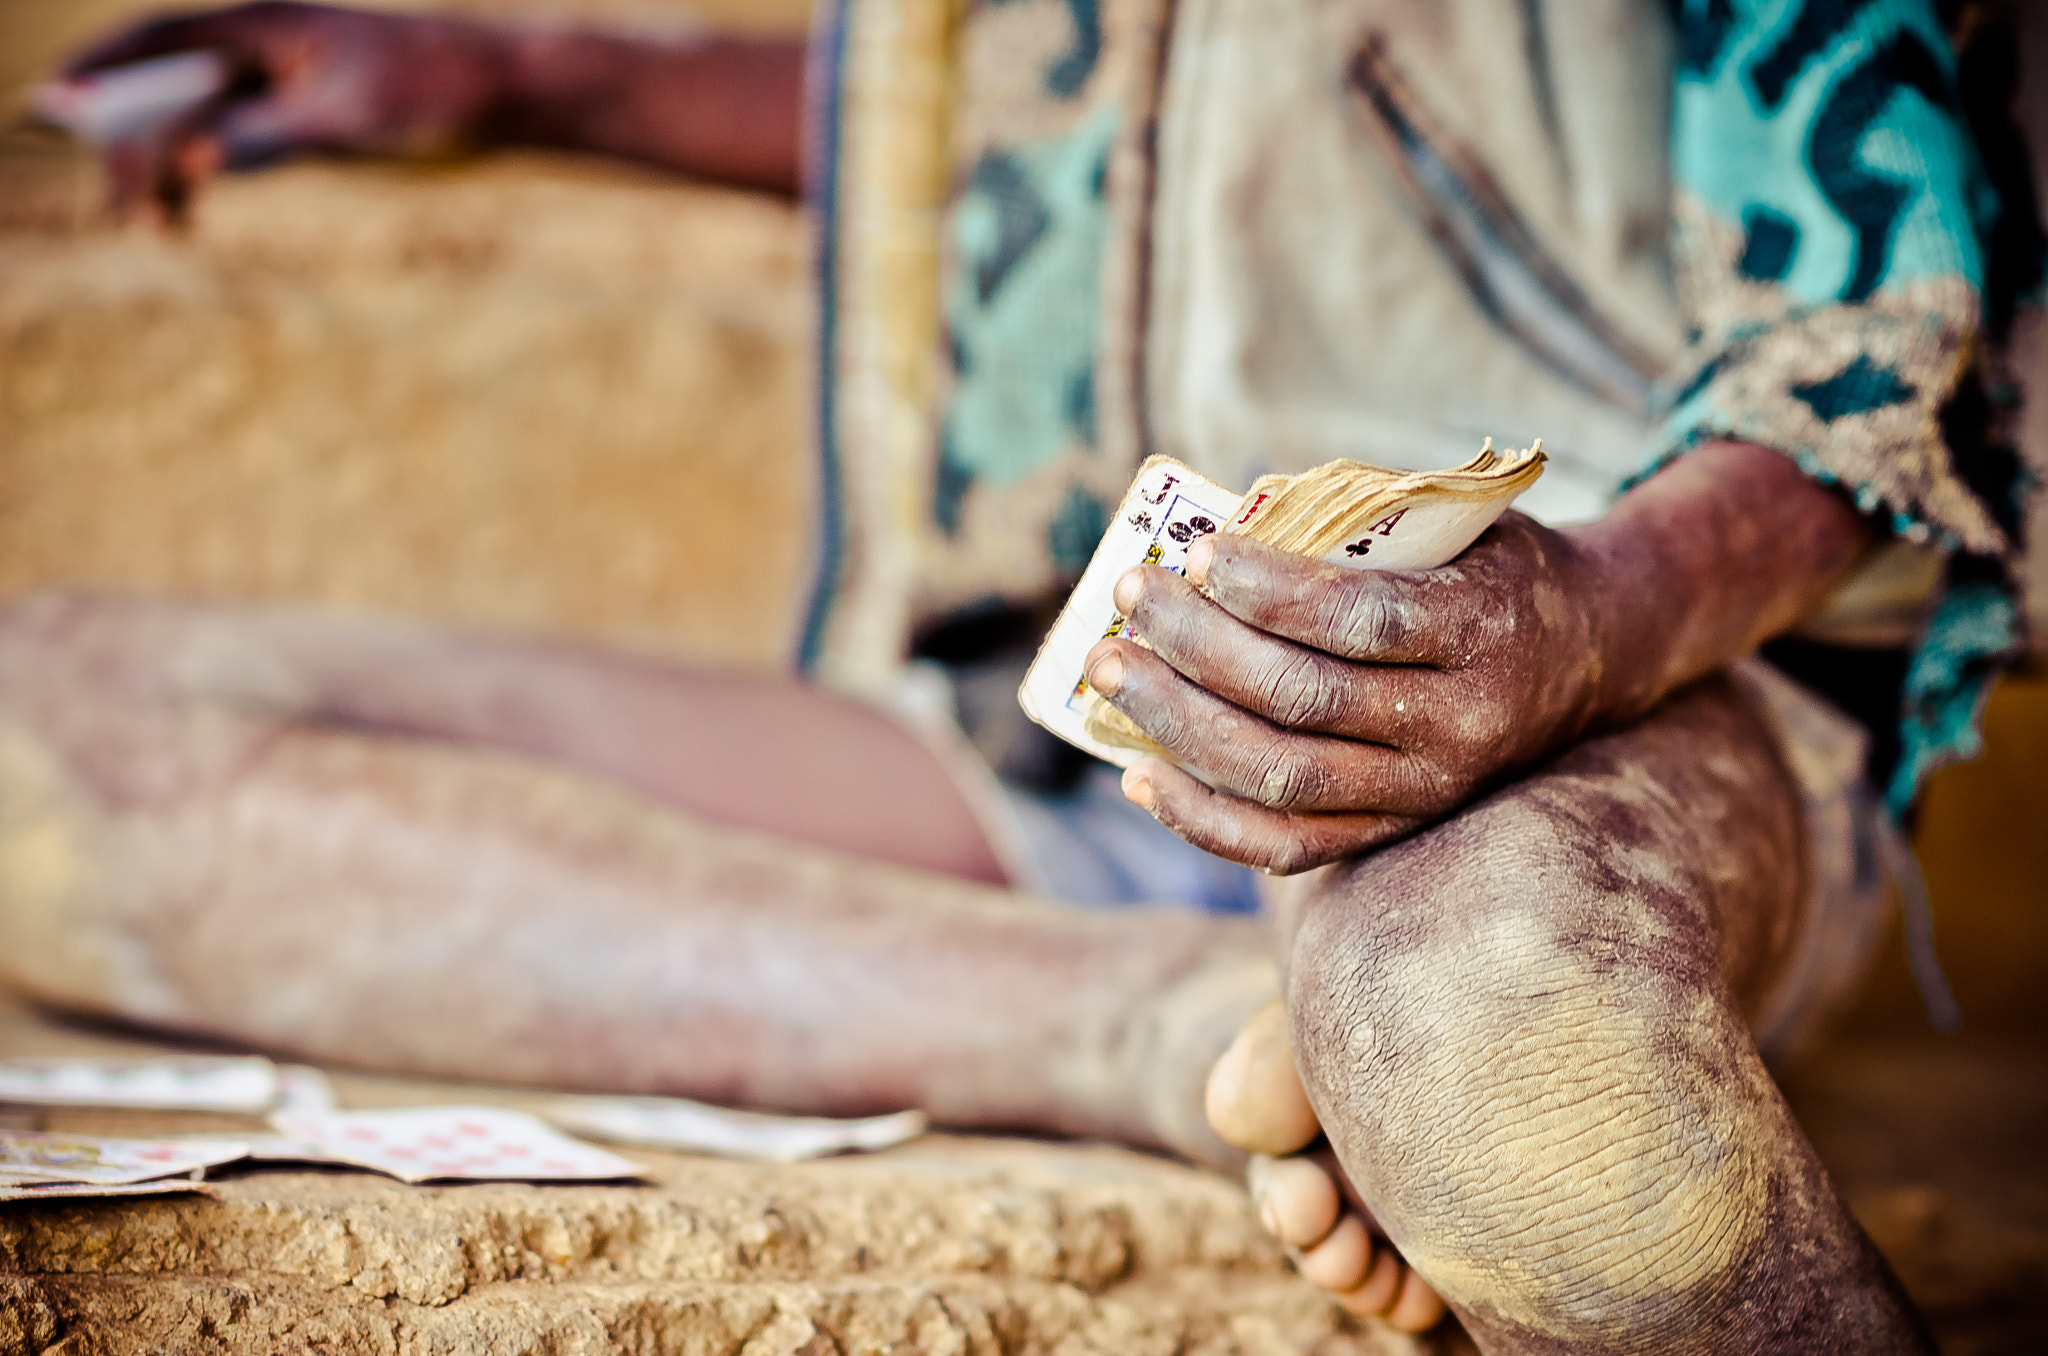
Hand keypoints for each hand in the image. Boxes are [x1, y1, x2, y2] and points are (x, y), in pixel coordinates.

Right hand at [61, 2, 506, 218]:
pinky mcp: (308, 119)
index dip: (104, 67)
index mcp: (269, 24)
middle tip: (116, 207)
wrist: (509, 99)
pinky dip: (203, 171)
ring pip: (198, 118)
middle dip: (129, 139)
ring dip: (165, 166)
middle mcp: (268, 47)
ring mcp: (286, 83)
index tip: (58, 98)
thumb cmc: (435, 95)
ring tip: (156, 227)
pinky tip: (190, 213)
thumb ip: (272, 137)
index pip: (162, 38)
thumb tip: (194, 158)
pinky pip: (232, 140)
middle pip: (170, 84)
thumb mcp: (352, 122)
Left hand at [1081, 514, 1610, 872]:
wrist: (1591, 655)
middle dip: (1196, 647)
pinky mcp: (1393, 832)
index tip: (1197, 553)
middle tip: (1130, 595)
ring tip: (1111, 669)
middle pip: (1303, 699)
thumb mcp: (1454, 523)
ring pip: (1281, 775)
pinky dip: (1202, 817)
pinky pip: (1285, 847)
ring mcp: (1427, 791)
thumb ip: (1353, 528)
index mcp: (1481, 631)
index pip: (1360, 619)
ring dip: (1178, 723)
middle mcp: (1460, 725)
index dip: (1268, 591)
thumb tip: (1208, 530)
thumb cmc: (1493, 569)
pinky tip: (1137, 774)